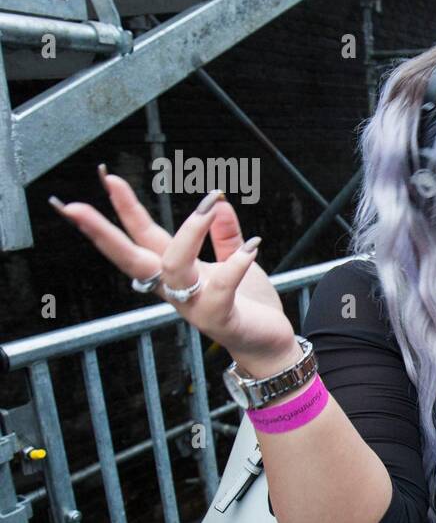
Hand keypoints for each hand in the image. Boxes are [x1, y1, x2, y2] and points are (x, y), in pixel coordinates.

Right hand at [51, 166, 298, 373]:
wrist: (270, 345)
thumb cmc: (250, 306)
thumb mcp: (237, 262)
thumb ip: (226, 235)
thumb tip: (220, 202)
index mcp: (177, 271)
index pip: (143, 237)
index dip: (125, 209)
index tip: (107, 177)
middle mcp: (177, 289)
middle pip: (133, 258)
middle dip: (105, 233)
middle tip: (78, 207)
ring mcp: (194, 306)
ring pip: (173, 268)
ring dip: (188, 233)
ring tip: (209, 207)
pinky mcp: (219, 319)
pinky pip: (218, 291)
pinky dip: (233, 266)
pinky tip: (251, 247)